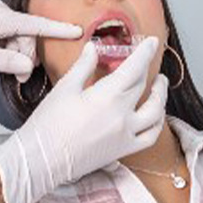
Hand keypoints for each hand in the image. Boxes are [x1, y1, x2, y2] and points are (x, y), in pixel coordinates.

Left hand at [0, 0, 81, 76]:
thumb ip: (4, 62)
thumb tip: (26, 66)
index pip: (35, 24)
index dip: (58, 29)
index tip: (78, 30)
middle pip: (27, 35)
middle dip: (25, 56)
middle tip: (17, 78)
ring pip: (17, 36)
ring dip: (15, 54)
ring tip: (3, 70)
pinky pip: (6, 34)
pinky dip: (6, 49)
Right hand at [0, 37, 167, 202]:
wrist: (41, 159)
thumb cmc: (48, 124)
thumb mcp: (65, 88)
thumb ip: (83, 66)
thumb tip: (92, 48)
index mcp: (107, 97)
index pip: (134, 69)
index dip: (145, 53)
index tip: (152, 42)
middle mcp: (122, 116)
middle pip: (142, 87)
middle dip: (148, 70)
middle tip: (148, 59)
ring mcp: (125, 135)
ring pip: (156, 113)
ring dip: (160, 96)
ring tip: (159, 85)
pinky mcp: (123, 150)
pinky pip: (150, 136)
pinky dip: (157, 123)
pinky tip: (155, 115)